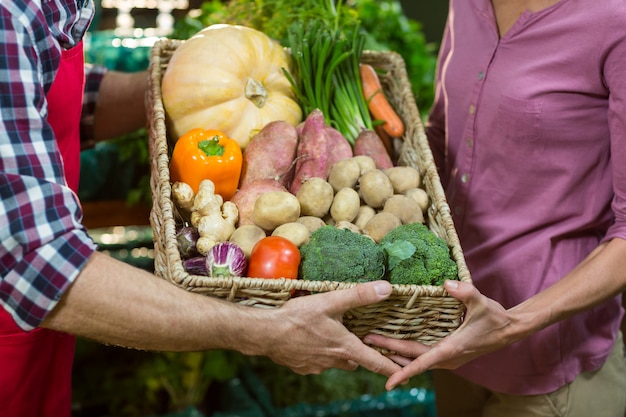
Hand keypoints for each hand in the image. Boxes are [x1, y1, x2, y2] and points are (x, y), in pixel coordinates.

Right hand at [262, 280, 402, 376]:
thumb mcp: (330, 301)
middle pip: (355, 361)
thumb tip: (387, 289)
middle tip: (359, 339)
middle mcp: (334, 361)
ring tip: (330, 334)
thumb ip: (359, 295)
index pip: (376, 362)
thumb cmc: (297, 317)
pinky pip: (317, 362)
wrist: (265, 333)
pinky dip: (318, 353)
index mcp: (345, 347)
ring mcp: (317, 366)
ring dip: (337, 351)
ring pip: (335, 361)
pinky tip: (309, 339)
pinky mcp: (302, 367)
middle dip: (359, 352)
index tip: (406, 372)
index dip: (393, 368)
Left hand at [364, 280, 515, 389]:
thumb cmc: (494, 317)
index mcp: (451, 349)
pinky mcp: (448, 354)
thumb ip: (465, 292)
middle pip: (412, 358)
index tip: (388, 382)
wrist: (509, 330)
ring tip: (374, 345)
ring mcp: (447, 358)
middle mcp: (446, 358)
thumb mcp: (481, 302)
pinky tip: (395, 346)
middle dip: (389, 352)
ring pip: (416, 359)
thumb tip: (447, 284)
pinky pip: (423, 356)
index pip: (422, 363)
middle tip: (366, 342)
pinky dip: (408, 353)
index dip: (404, 372)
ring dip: (396, 354)